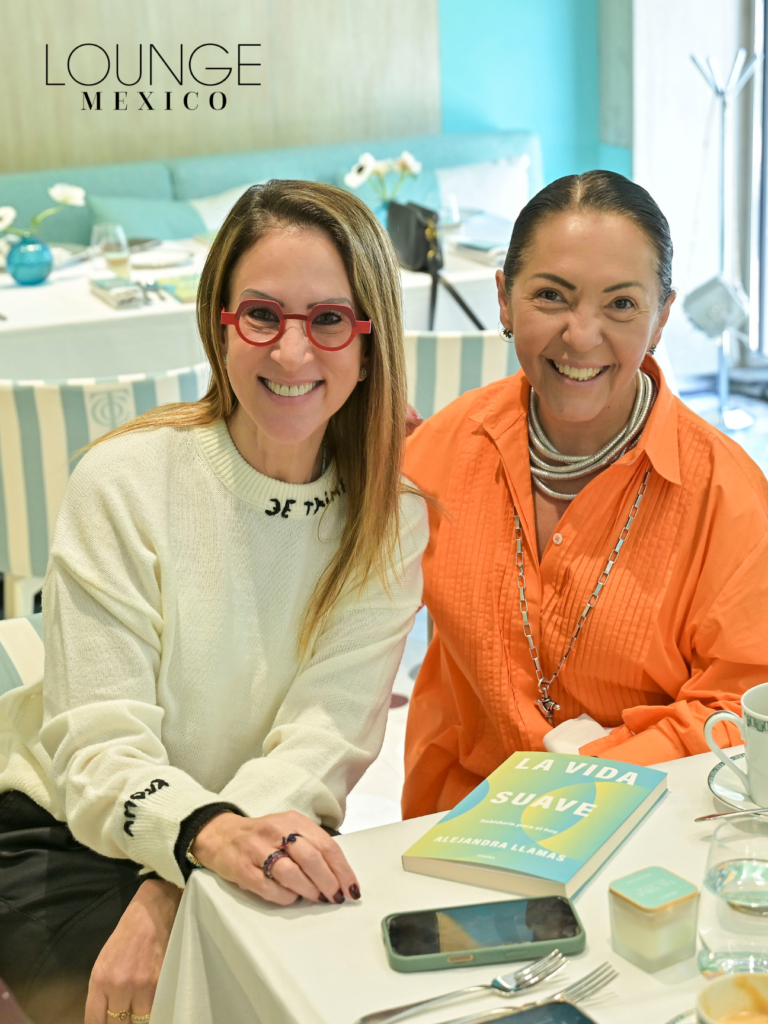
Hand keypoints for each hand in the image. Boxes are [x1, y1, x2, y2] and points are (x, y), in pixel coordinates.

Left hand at [84, 878, 181, 1023]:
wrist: (153, 911)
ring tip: (140, 1011)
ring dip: (139, 1019)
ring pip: (139, 1022)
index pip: (94, 1021)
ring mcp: (142, 985)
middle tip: (125, 1018)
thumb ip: (102, 991)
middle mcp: (119, 985)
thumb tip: (105, 1017)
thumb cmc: (127, 935)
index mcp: (100, 979)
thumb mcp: (105, 961)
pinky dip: (154, 1011)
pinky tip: (153, 1005)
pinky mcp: (161, 981)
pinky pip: (156, 1010)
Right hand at [192, 810, 360, 905]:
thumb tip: (338, 875)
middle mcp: (276, 831)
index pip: (325, 845)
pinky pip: (269, 887)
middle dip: (328, 882)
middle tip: (335, 896)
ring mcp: (257, 849)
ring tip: (317, 898)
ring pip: (290, 872)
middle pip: (310, 858)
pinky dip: (285, 896)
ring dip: (309, 890)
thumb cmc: (263, 836)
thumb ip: (312, 846)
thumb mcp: (289, 830)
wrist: (222, 835)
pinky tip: (292, 898)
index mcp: (293, 821)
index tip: (351, 887)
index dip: (342, 869)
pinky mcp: (242, 868)